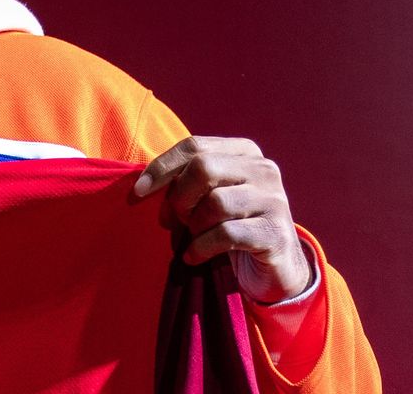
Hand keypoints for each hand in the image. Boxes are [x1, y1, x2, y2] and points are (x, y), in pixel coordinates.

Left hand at [134, 136, 310, 303]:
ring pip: (216, 203)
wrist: (275, 266)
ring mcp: (274, 200)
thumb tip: (143, 187)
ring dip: (194, 224)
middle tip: (177, 219)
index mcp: (244, 152)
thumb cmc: (230, 224)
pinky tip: (193, 256)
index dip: (161, 168)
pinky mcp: (275, 233)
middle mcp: (263, 169)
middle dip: (180, 197)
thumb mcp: (207, 196)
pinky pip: (226, 234)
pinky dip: (201, 247)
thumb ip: (184, 182)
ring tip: (193, 236)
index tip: (137, 192)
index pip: (194, 146)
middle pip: (204, 168)